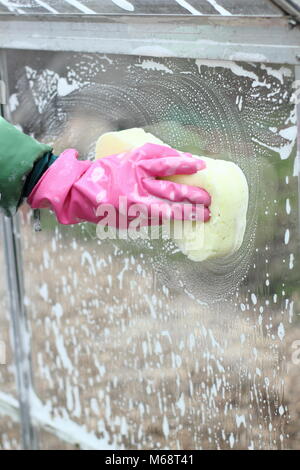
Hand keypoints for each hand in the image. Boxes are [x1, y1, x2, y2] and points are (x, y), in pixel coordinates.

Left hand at [28, 143, 210, 226]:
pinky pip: (155, 152)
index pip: (169, 211)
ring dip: (186, 167)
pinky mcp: (132, 156)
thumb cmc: (105, 209)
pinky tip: (182, 156)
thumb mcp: (126, 220)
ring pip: (166, 165)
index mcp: (135, 206)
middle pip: (172, 190)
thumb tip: (173, 214)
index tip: (204, 215)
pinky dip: (171, 154)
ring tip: (202, 168)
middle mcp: (137, 186)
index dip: (189, 213)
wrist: (81, 188)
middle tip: (209, 199)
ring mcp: (135, 168)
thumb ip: (150, 217)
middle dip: (193, 195)